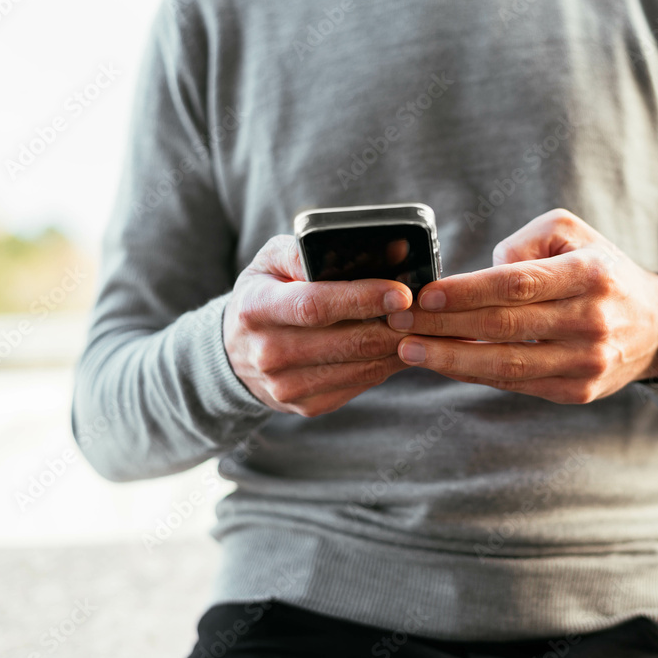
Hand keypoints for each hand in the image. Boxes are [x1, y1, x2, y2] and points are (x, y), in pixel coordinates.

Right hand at [223, 234, 413, 416]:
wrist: (234, 353)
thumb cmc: (265, 293)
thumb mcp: (271, 261)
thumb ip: (307, 251)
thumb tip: (371, 251)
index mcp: (257, 308)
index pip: (316, 305)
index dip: (363, 299)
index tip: (402, 293)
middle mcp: (268, 352)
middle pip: (348, 341)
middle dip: (395, 325)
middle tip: (423, 309)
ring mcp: (286, 386)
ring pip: (362, 366)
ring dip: (398, 346)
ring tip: (418, 325)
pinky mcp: (307, 406)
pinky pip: (361, 384)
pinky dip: (386, 364)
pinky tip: (397, 346)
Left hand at [386, 209, 657, 403]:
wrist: (654, 325)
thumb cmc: (598, 269)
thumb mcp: (572, 233)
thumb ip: (525, 243)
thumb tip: (483, 275)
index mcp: (590, 274)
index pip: (517, 284)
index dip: (468, 291)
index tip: (425, 294)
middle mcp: (592, 320)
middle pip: (504, 326)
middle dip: (444, 325)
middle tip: (399, 321)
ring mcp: (587, 362)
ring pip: (507, 365)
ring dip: (451, 358)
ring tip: (408, 348)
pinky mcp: (578, 391)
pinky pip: (516, 384)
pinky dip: (475, 374)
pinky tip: (442, 363)